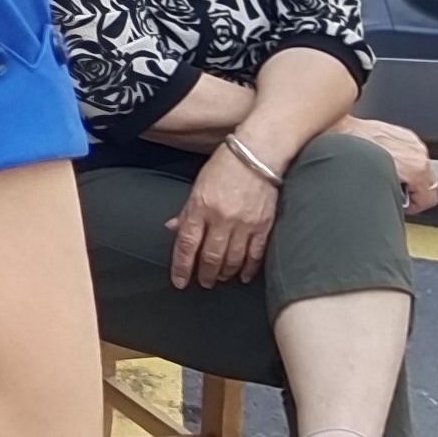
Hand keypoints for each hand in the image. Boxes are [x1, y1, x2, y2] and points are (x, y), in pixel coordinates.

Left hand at [171, 141, 280, 288]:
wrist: (258, 154)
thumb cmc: (224, 166)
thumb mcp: (198, 185)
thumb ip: (187, 210)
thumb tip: (173, 229)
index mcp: (200, 207)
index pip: (186, 244)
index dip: (181, 266)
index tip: (179, 281)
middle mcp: (221, 218)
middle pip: (210, 256)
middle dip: (205, 274)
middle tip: (203, 282)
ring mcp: (244, 224)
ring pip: (232, 259)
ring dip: (225, 273)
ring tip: (220, 278)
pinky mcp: (264, 226)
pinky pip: (255, 255)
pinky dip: (249, 268)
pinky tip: (244, 275)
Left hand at [344, 114, 437, 215]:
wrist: (341, 133)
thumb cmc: (353, 156)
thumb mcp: (378, 186)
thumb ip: (395, 197)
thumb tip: (396, 204)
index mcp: (417, 167)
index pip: (429, 198)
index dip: (414, 206)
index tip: (403, 206)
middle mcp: (418, 152)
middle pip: (426, 183)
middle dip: (410, 190)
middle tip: (392, 192)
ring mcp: (411, 141)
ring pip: (419, 168)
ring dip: (406, 175)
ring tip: (386, 176)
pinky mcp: (403, 133)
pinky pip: (410, 154)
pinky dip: (401, 161)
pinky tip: (384, 162)